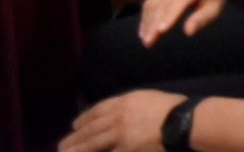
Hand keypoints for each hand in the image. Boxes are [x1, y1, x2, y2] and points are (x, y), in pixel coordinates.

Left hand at [61, 89, 184, 151]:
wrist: (182, 121)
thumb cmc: (171, 106)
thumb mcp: (149, 98)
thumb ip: (132, 104)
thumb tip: (119, 112)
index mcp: (125, 101)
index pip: (98, 110)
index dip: (84, 118)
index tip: (74, 124)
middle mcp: (118, 117)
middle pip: (91, 128)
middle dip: (74, 137)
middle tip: (61, 145)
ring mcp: (120, 135)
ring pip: (93, 143)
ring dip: (77, 148)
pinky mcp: (125, 149)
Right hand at [137, 0, 229, 45]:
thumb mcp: (214, 10)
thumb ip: (201, 19)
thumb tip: (188, 32)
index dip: (170, 14)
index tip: (160, 31)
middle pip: (164, 1)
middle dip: (155, 22)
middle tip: (148, 42)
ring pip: (154, 0)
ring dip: (147, 20)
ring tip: (145, 39)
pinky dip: (146, 15)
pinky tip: (144, 29)